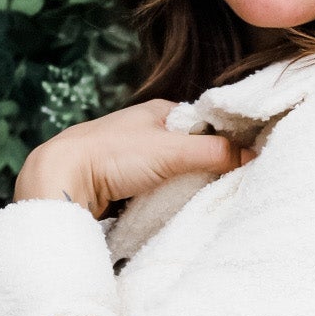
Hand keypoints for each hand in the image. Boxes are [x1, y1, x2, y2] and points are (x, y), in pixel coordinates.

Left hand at [14, 100, 251, 215]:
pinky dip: (166, 195)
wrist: (60, 180)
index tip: (246, 159)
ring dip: (185, 183)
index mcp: (159, 111)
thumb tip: (253, 156)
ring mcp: (133, 155)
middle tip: (226, 184)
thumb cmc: (111, 155)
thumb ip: (214, 153)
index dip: (226, 140)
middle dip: (207, 165)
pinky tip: (172, 205)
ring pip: (173, 169)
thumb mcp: (172, 151)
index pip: (206, 122)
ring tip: (202, 197)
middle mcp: (147, 129)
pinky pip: (156, 187)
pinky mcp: (121, 180)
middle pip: (191, 148)